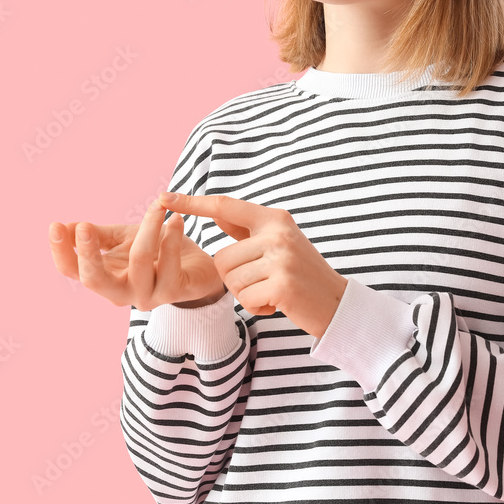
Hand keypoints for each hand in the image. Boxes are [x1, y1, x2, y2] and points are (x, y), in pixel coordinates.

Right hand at [48, 197, 225, 310]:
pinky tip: (176, 219)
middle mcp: (122, 293)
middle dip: (87, 253)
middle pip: (94, 280)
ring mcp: (147, 296)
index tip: (54, 226)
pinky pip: (169, 262)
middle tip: (84, 227)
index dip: (61, 251)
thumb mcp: (124, 238)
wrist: (197, 266)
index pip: (72, 271)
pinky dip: (172, 236)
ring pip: (138, 261)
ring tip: (158, 206)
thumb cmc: (157, 250)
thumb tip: (64, 226)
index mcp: (105, 278)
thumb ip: (98, 235)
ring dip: (148, 228)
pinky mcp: (173, 293)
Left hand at [159, 192, 347, 338]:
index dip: (194, 202)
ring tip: (272, 291)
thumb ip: (248, 229)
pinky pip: (245, 298)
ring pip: (231, 280)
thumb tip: (217, 212)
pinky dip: (257, 306)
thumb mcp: (279, 242)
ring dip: (247, 293)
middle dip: (235, 278)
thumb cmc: (303, 274)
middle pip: (222, 258)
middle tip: (264, 282)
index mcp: (274, 219)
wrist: (337, 303)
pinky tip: (278, 303)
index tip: (166, 196)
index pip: (226, 206)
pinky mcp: (282, 285)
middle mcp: (277, 234)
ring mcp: (281, 258)